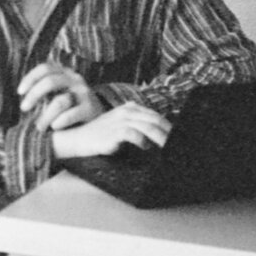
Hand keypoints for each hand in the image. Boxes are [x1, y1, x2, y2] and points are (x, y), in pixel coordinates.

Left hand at [17, 61, 99, 130]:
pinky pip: (71, 114)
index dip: (30, 78)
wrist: (101, 121)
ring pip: (60, 102)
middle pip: (50, 81)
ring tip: (39, 127)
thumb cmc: (70, 108)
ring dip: (45, 116)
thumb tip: (21, 95)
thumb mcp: (57, 94)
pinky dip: (60, 121)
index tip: (20, 92)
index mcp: (65, 73)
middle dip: (34, 95)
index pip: (45, 68)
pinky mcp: (91, 109)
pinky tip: (55, 127)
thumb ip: (43, 91)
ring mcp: (84, 93)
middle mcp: (75, 80)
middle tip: (24, 108)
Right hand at [50, 102, 170, 159]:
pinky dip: (143, 141)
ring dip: (161, 138)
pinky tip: (145, 147)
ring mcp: (120, 120)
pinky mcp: (114, 131)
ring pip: (148, 127)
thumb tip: (159, 136)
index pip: (155, 116)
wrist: (79, 138)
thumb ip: (137, 125)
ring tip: (168, 147)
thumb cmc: (101, 134)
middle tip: (177, 143)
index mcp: (130, 108)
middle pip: (155, 120)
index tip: (176, 137)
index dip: (168, 126)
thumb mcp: (120, 125)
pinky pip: (134, 134)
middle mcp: (126, 111)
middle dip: (168, 132)